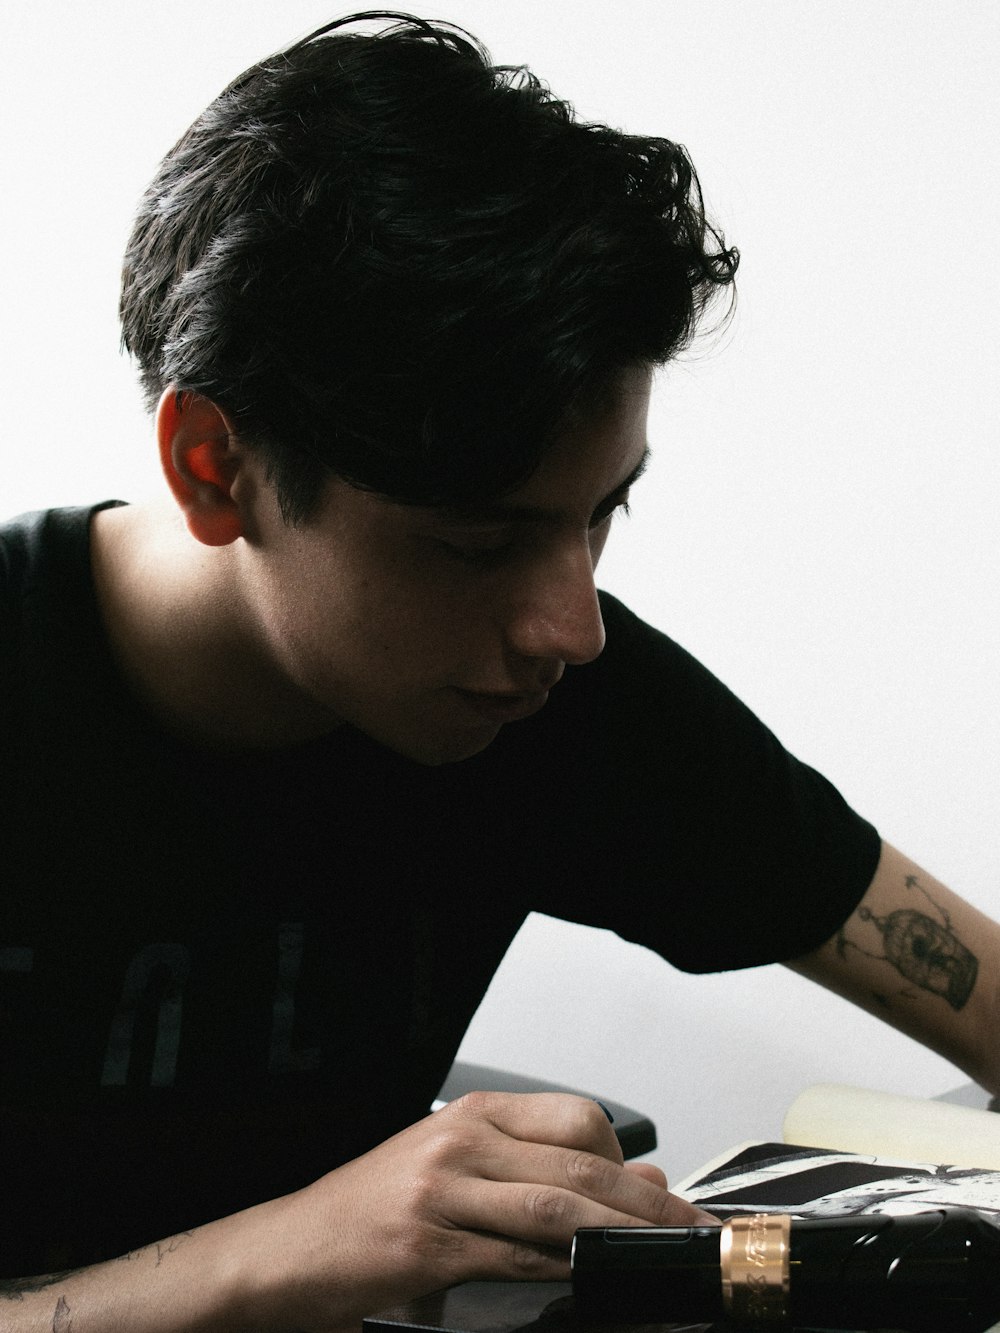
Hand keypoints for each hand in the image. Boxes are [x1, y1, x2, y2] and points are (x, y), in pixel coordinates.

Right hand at [243, 1091, 713, 1331]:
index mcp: (472, 1116)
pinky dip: (567, 1279)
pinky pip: (516, 1262)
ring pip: (558, 1211)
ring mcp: (441, 1192)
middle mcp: (461, 1142)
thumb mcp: (454, 1177)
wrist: (283, 1253)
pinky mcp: (425, 1248)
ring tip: (670, 1261)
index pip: (580, 1119)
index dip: (634, 1161)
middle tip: (700, 1234)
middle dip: (652, 1206)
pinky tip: (598, 1293)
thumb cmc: (368, 1214)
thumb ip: (536, 1177)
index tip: (671, 1199)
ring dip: (625, 1240)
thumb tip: (638, 1184)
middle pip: (582, 1166)